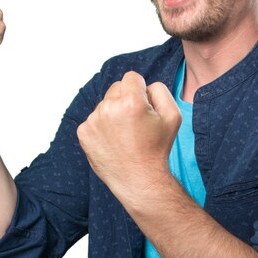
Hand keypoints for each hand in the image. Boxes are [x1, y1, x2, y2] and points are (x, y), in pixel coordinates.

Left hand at [77, 71, 181, 206]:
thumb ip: (160, 91)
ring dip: (114, 112)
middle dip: (126, 99)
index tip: (144, 107)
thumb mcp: (173, 116)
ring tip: (125, 134)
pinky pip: (94, 119)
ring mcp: (93, 121)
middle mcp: (109, 108)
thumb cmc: (157, 149)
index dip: (141, 90)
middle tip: (135, 122)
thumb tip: (144, 86)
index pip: (132, 77)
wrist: (139, 179)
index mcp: (131, 101)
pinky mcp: (83, 133)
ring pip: (105, 103)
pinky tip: (114, 141)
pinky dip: (103, 126)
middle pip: (116, 87)